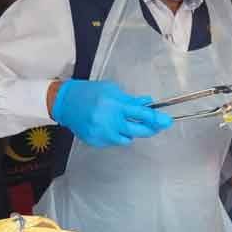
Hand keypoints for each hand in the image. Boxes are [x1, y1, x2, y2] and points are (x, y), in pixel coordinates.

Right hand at [51, 80, 173, 146]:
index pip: (141, 114)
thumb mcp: (112, 90)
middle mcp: (109, 121)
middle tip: (156, 126)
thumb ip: (129, 99)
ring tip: (122, 122)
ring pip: (127, 139)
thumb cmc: (89, 92)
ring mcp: (102, 133)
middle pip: (138, 131)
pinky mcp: (95, 141)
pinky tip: (108, 126)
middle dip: (150, 129)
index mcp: (114, 105)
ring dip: (130, 132)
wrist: (65, 102)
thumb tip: (147, 103)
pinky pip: (113, 142)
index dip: (156, 118)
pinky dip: (116, 135)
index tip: (166, 121)